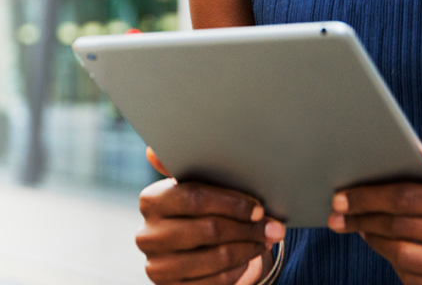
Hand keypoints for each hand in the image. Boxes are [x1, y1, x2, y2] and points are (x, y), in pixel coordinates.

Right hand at [137, 148, 285, 284]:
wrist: (190, 247)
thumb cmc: (199, 205)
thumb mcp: (195, 183)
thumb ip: (188, 164)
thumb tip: (152, 150)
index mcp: (151, 200)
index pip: (195, 198)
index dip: (231, 203)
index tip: (259, 207)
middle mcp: (147, 235)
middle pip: (208, 229)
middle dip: (246, 228)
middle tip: (274, 227)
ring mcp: (156, 266)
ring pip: (215, 258)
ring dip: (248, 249)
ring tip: (266, 240)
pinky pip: (213, 282)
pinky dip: (238, 270)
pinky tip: (250, 258)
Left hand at [327, 143, 421, 283]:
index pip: (410, 197)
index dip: (371, 197)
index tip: (341, 196)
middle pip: (404, 228)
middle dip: (365, 220)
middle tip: (338, 214)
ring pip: (407, 257)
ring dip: (374, 242)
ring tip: (358, 228)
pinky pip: (418, 282)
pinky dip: (394, 265)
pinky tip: (382, 248)